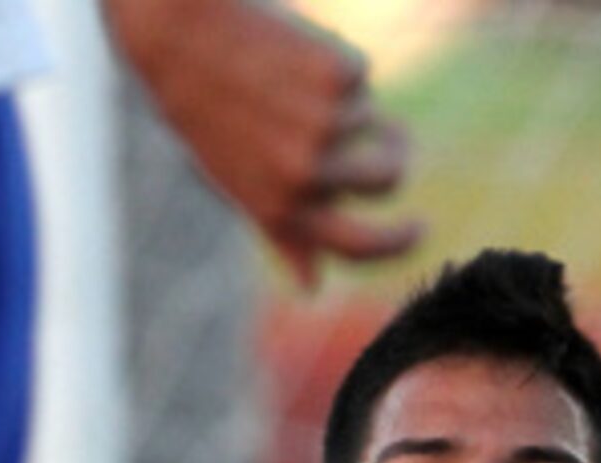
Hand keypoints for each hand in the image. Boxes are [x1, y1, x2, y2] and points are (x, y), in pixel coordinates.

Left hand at [102, 0, 422, 288]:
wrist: (180, 37)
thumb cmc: (205, 114)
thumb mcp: (237, 185)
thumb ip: (283, 235)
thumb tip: (312, 287)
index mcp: (281, 210)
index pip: (361, 246)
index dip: (399, 242)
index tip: (421, 227)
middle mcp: (305, 176)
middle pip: (389, 179)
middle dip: (394, 156)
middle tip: (389, 135)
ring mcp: (325, 127)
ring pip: (377, 121)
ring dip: (356, 103)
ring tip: (302, 84)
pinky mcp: (338, 77)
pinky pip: (362, 74)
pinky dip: (336, 62)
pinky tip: (291, 55)